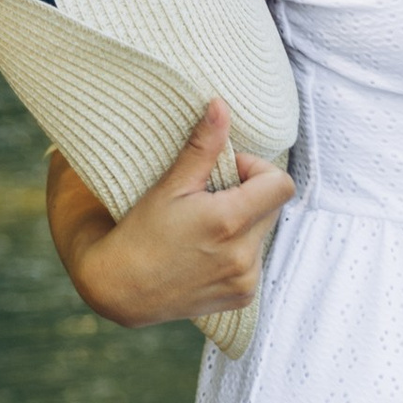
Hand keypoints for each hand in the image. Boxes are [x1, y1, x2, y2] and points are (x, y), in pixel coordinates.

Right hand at [45, 101, 294, 326]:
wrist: (122, 289)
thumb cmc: (140, 234)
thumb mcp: (170, 186)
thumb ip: (203, 146)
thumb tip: (221, 105)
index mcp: (229, 222)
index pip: (281, 184)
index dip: (258, 171)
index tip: (228, 172)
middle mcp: (244, 256)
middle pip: (274, 208)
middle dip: (249, 195)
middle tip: (211, 197)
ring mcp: (246, 280)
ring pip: (263, 234)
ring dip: (244, 224)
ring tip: (205, 228)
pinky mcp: (243, 297)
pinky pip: (255, 261)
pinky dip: (238, 251)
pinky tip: (206, 252)